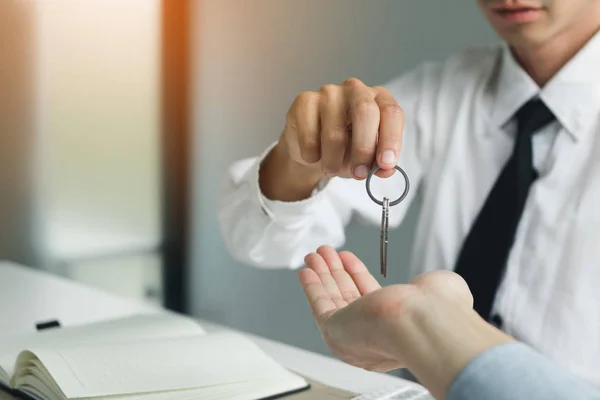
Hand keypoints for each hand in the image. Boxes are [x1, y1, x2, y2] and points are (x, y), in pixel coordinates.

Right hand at [259, 78, 403, 202]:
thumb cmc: (345, 148)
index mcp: (379, 99)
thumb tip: (386, 170)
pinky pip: (309, 137)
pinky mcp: (304, 101)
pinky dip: (312, 156)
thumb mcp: (367, 158)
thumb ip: (379, 163)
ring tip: (331, 170)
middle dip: (364, 149)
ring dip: (334, 161)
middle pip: (365, 112)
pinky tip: (313, 156)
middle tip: (359, 173)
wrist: (311, 149)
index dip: (391, 139)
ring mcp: (328, 92)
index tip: (386, 163)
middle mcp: (355, 89)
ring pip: (335, 132)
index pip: (392, 113)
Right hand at [297, 246, 475, 372]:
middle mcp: (373, 333)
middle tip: (326, 252)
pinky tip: (307, 272)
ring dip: (322, 274)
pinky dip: (312, 287)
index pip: (370, 297)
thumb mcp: (439, 288)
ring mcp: (354, 333)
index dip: (356, 275)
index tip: (347, 258)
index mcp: (397, 326)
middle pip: (347, 296)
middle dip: (335, 271)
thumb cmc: (438, 309)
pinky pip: (319, 306)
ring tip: (315, 254)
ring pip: (332, 299)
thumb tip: (427, 284)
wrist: (424, 320)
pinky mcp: (336, 331)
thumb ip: (428, 285)